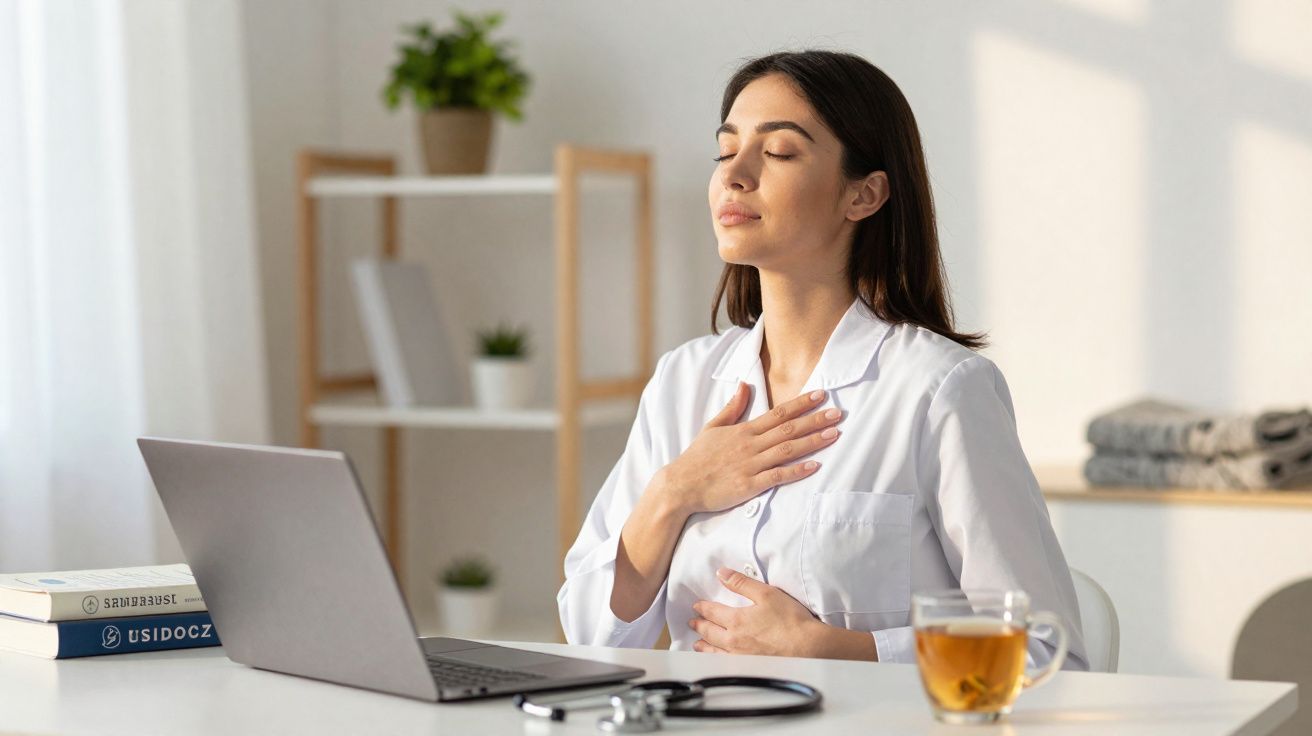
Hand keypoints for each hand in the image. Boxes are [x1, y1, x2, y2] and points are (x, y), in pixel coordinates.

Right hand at [653, 382, 842, 515]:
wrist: (681, 485)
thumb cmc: (697, 458)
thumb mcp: (713, 427)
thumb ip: (732, 407)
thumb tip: (743, 385)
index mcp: (743, 430)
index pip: (778, 413)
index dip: (801, 403)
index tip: (821, 395)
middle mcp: (750, 445)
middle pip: (788, 429)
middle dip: (815, 420)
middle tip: (839, 413)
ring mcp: (750, 465)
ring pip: (787, 450)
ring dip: (813, 441)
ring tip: (834, 434)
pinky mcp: (749, 485)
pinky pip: (777, 476)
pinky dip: (797, 471)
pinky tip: (815, 466)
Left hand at [688, 567, 824, 656]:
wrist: (807, 647)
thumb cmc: (790, 620)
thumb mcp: (765, 593)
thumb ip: (741, 583)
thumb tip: (721, 573)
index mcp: (736, 620)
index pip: (712, 612)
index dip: (702, 608)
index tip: (696, 606)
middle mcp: (734, 641)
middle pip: (710, 632)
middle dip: (700, 626)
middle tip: (692, 622)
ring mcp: (740, 657)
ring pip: (715, 651)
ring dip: (704, 646)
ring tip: (698, 644)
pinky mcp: (749, 668)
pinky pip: (725, 664)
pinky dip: (715, 660)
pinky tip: (716, 660)